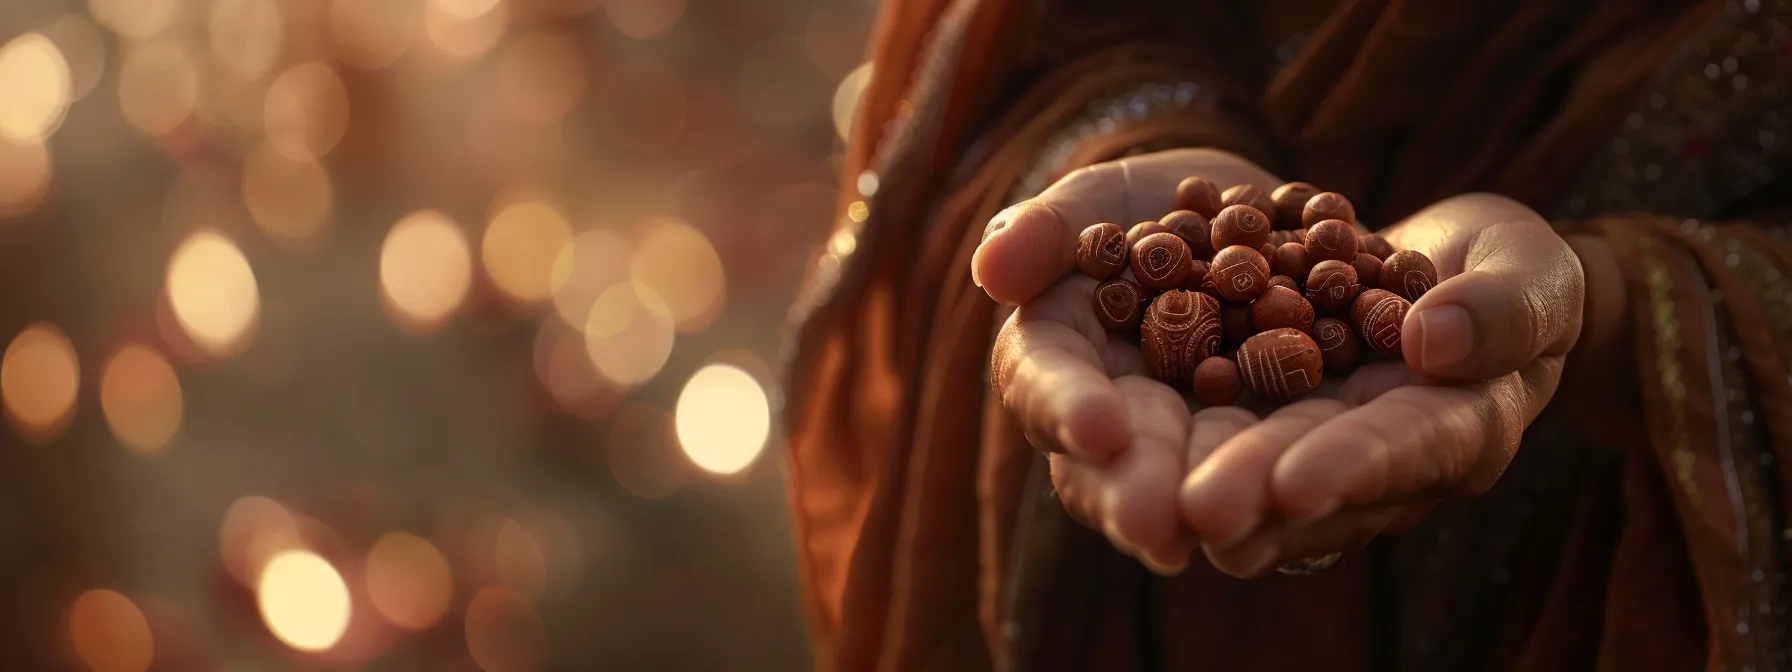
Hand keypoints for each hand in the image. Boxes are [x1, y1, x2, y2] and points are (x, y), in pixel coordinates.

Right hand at [978, 149, 1280, 572]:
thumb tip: (989, 269)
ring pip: (1194, 481)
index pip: (1043, 384)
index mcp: (1056, 356)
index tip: (1097, 428)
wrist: (1249, 217)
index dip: (1067, 407)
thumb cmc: (1149, 203)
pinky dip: (1288, 484)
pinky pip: (1274, 468)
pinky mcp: (1265, 442)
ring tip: (1227, 522)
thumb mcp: (1097, 200)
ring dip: (1210, 502)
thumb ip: (1045, 229)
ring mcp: (1193, 438)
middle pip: (1115, 463)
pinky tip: (1302, 502)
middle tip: (1154, 521)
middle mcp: (1118, 417)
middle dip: (1137, 488)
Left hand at [1177, 193, 1584, 576]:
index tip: (1298, 482)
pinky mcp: (1266, 421)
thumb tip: (1434, 340)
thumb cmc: (1509, 272)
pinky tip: (1115, 456)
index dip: (1355, 465)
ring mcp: (1317, 446)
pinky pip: (1217, 431)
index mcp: (1466, 429)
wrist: (1447, 271)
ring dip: (1200, 484)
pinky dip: (1172, 441)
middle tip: (1197, 512)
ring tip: (1144, 508)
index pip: (1413, 448)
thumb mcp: (1532, 270)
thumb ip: (1506, 305)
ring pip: (1255, 473)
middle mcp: (1380, 461)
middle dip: (1256, 492)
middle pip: (1316, 479)